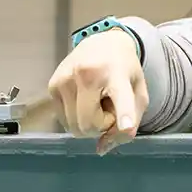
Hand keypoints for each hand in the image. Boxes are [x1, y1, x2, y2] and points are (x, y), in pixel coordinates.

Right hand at [47, 29, 146, 153]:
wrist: (102, 43)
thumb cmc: (124, 71)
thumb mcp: (138, 93)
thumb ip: (129, 123)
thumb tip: (101, 149)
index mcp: (117, 74)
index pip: (120, 98)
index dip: (123, 115)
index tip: (126, 126)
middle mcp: (87, 74)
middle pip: (89, 125)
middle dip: (101, 126)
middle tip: (109, 107)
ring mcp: (65, 79)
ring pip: (74, 127)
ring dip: (88, 122)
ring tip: (95, 101)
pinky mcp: (52, 86)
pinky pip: (64, 120)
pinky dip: (76, 117)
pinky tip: (83, 99)